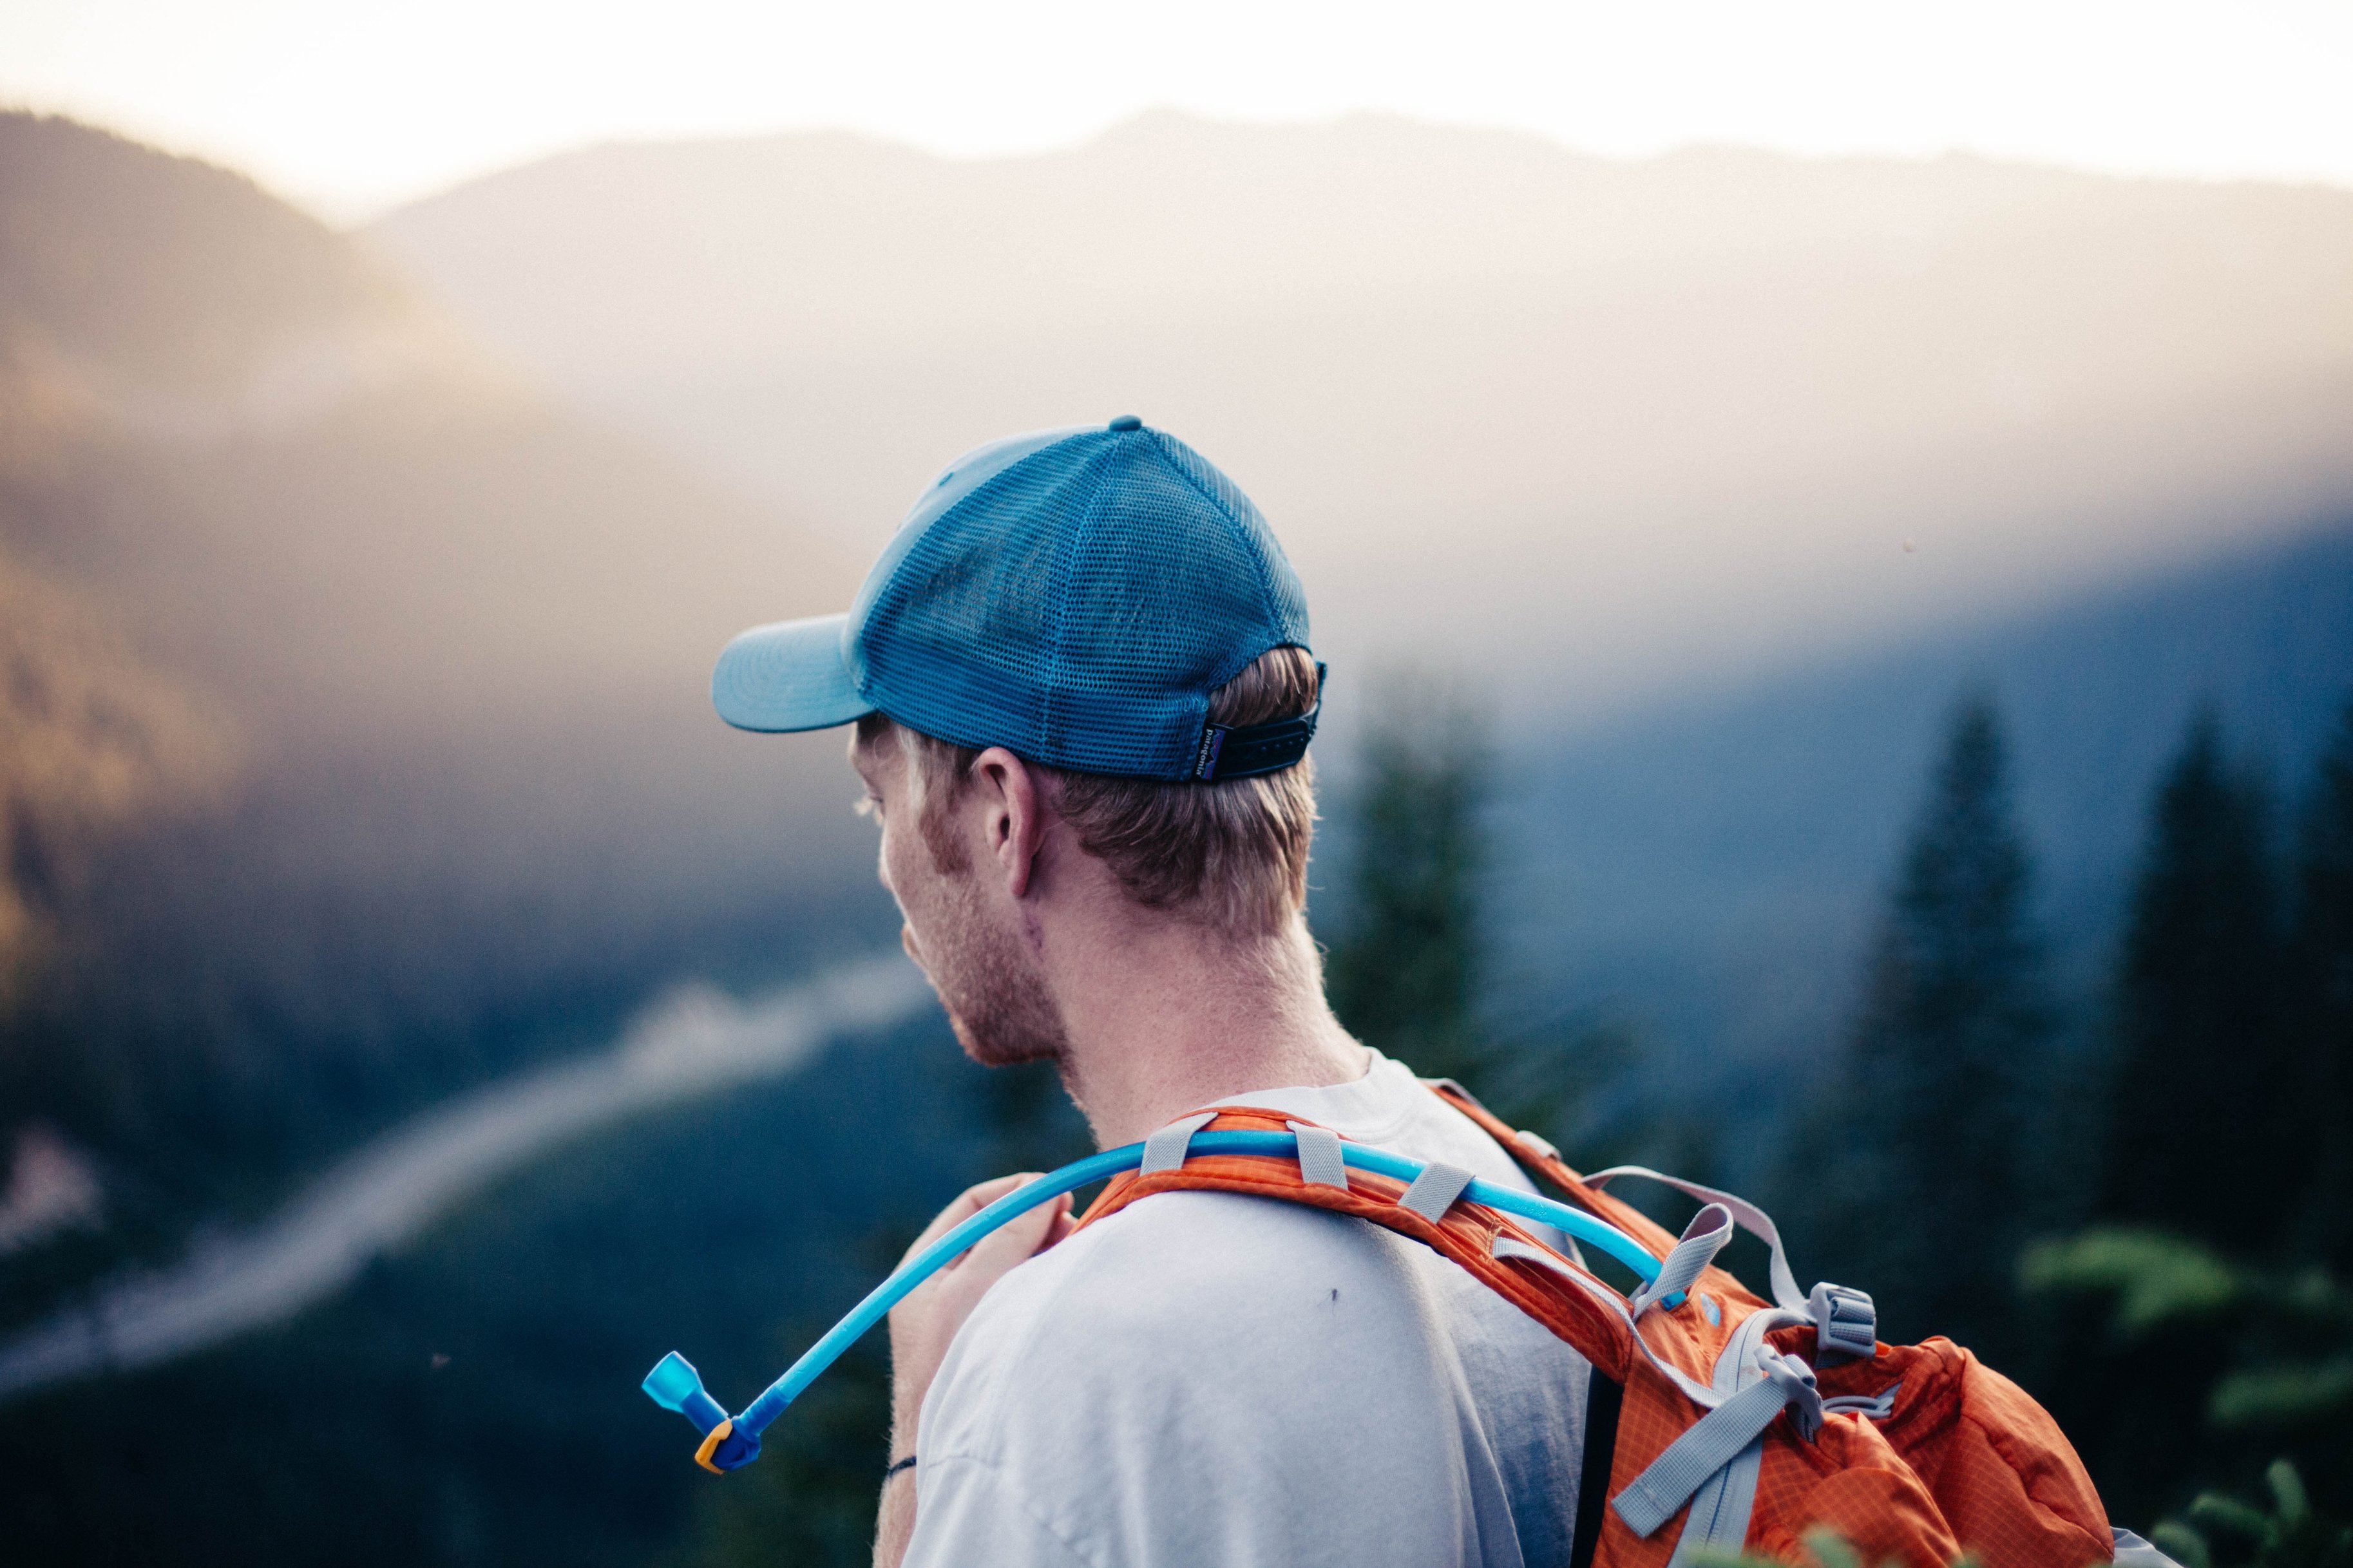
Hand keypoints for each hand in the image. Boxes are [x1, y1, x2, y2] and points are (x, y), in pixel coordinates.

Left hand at [886, 1173, 1074, 1459]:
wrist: (943, 1450)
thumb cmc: (951, 1364)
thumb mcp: (973, 1288)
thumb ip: (1007, 1236)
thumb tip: (1042, 1191)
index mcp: (927, 1264)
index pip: (977, 1206)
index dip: (1018, 1193)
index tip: (1059, 1194)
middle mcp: (945, 1284)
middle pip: (1000, 1232)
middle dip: (1040, 1223)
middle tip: (1076, 1230)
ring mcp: (969, 1314)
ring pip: (1017, 1264)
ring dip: (1047, 1254)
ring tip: (1074, 1260)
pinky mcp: (992, 1339)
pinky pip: (1023, 1296)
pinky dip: (1046, 1285)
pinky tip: (1066, 1291)